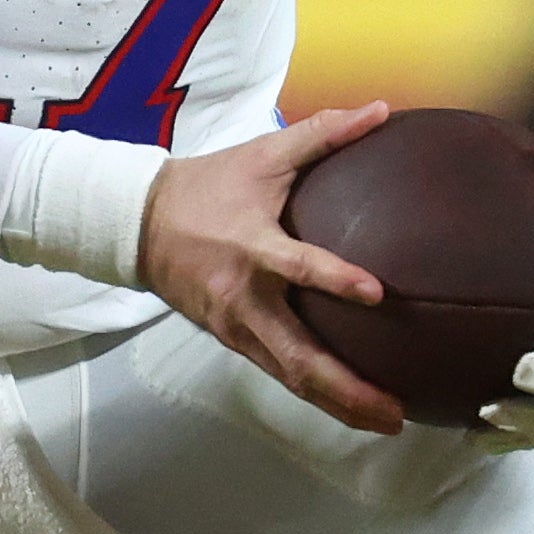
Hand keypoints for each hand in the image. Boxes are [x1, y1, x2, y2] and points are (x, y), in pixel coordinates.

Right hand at [139, 101, 403, 434]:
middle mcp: (245, 299)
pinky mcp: (232, 341)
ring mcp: (236, 327)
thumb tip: (380, 111)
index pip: (298, 266)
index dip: (335, 280)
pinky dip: (315, 394)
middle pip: (297, 356)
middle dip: (347, 389)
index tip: (377, 294)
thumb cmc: (208, 186)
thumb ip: (322, 135)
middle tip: (395, 412)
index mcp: (253, 248)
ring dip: (338, 404)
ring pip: (290, 377)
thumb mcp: (261, 156)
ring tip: (386, 422)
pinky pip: (278, 373)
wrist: (138, 222)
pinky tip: (350, 406)